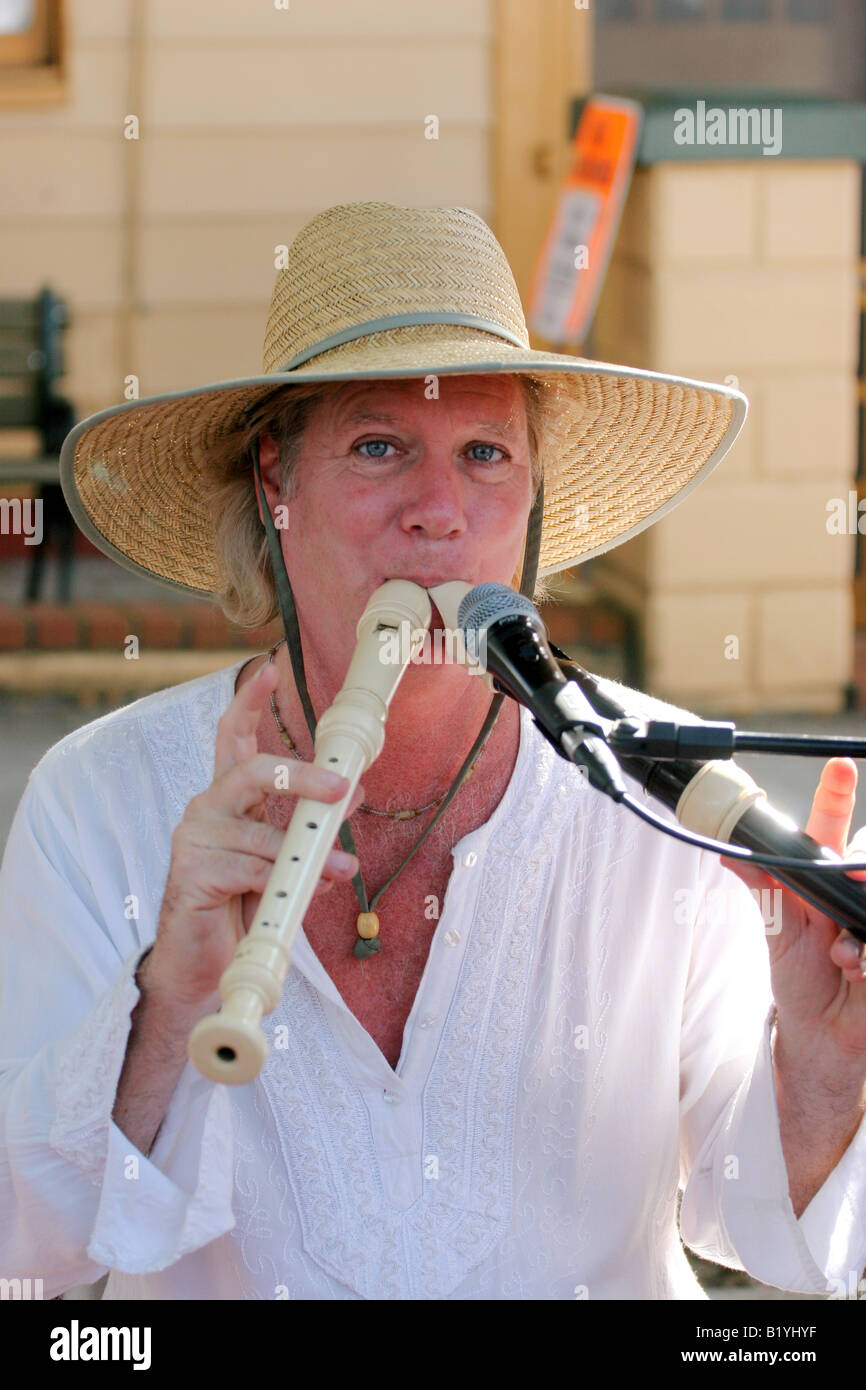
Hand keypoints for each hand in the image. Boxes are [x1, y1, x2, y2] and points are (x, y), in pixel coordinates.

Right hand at [146, 661, 362, 1011]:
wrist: (205, 963)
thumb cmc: (243, 905)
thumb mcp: (287, 858)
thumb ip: (312, 824)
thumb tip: (355, 789)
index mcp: (228, 798)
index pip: (232, 738)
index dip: (249, 703)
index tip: (266, 670)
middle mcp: (207, 809)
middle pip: (251, 771)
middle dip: (302, 776)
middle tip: (342, 790)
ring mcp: (194, 839)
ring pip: (260, 833)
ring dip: (308, 854)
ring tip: (342, 870)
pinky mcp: (190, 873)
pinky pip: (248, 869)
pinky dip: (279, 882)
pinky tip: (289, 897)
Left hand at [723, 757, 865, 1063]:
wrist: (820, 1031)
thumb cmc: (800, 976)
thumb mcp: (778, 929)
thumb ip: (763, 888)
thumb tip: (728, 853)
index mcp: (824, 878)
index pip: (831, 827)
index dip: (835, 795)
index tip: (838, 767)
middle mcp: (854, 892)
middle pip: (860, 860)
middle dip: (855, 872)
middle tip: (852, 881)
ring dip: (853, 938)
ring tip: (838, 958)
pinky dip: (864, 961)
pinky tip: (854, 973)